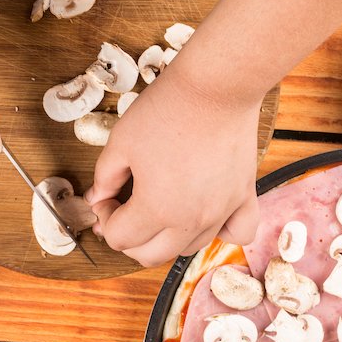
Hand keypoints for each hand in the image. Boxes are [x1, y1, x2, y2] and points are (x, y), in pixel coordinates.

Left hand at [86, 62, 260, 266]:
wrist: (216, 86)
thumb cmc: (167, 109)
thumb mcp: (121, 142)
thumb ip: (105, 178)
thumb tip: (98, 198)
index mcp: (156, 208)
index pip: (119, 238)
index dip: (104, 219)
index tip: (105, 199)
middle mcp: (191, 220)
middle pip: (150, 255)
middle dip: (129, 238)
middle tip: (123, 212)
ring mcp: (221, 212)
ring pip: (188, 248)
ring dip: (166, 238)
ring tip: (158, 210)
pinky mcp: (244, 197)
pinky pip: (238, 233)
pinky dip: (221, 233)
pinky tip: (206, 216)